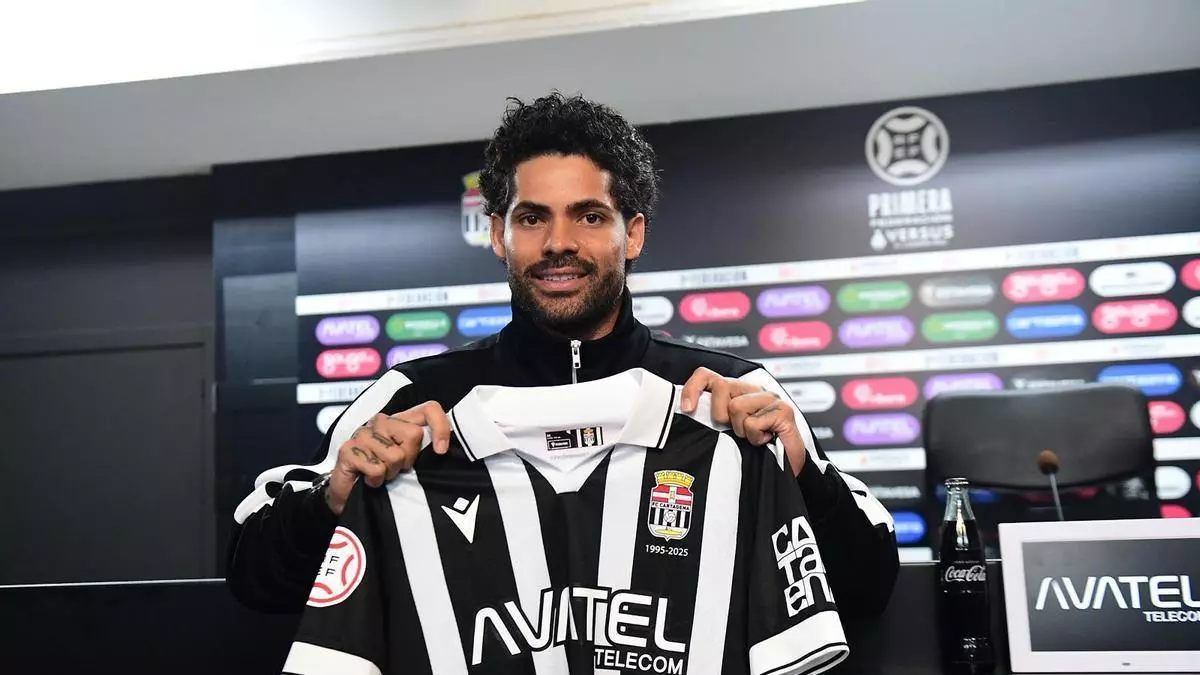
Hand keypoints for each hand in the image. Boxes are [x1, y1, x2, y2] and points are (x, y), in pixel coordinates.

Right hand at [325, 401, 451, 514]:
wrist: (350, 495)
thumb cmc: (384, 475)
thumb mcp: (410, 461)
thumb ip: (425, 448)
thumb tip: (443, 449)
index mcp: (400, 420)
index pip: (429, 409)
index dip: (440, 428)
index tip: (441, 451)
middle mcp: (381, 421)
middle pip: (414, 434)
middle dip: (409, 459)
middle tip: (396, 468)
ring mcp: (363, 433)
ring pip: (395, 456)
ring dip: (390, 473)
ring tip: (381, 474)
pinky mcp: (348, 449)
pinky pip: (376, 469)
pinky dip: (376, 481)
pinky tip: (368, 479)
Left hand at [680, 367, 805, 474]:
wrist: (785, 469)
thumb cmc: (753, 451)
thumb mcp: (724, 433)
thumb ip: (710, 419)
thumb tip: (687, 411)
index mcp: (735, 392)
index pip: (707, 376)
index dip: (693, 388)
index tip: (687, 408)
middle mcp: (752, 390)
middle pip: (722, 386)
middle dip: (720, 414)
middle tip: (733, 431)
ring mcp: (770, 398)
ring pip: (737, 405)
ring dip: (741, 430)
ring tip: (752, 437)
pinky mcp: (783, 410)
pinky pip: (753, 423)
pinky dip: (755, 438)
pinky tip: (765, 440)